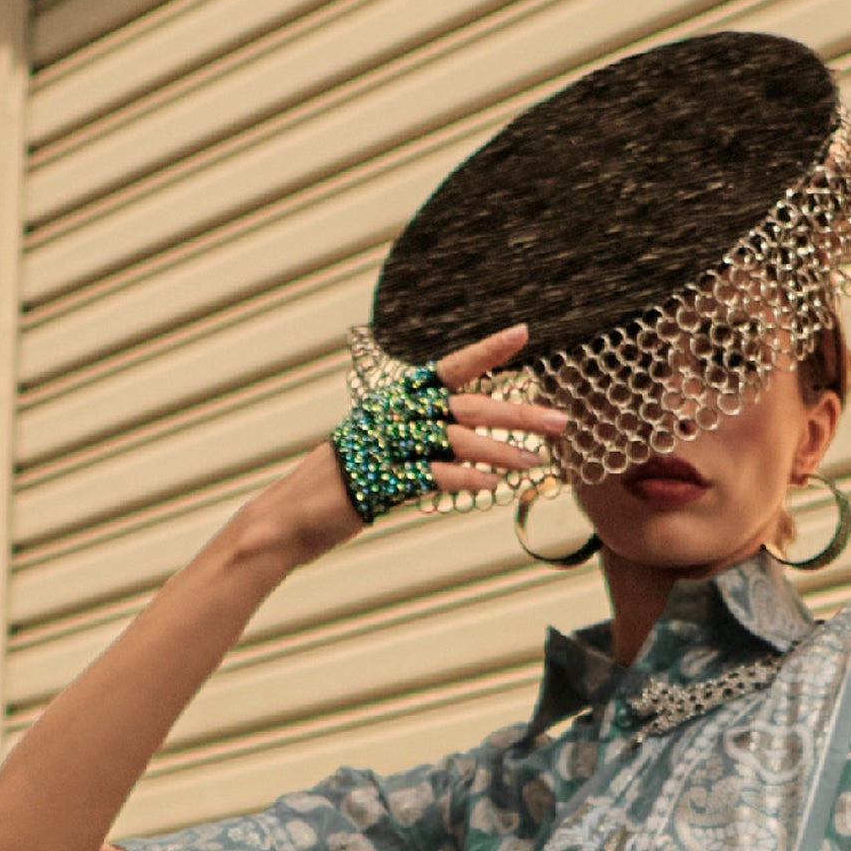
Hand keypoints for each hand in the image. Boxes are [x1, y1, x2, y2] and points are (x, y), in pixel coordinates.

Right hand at [264, 325, 570, 559]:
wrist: (291, 515)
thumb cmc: (340, 485)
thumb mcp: (385, 454)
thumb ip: (425, 448)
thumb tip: (473, 456)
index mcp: (396, 400)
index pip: (449, 368)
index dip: (487, 352)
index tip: (523, 335)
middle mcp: (394, 415)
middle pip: (467, 406)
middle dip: (518, 413)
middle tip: (559, 422)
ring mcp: (387, 447)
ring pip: (456, 440)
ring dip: (501, 451)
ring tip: (536, 461)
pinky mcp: (381, 482)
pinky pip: (431, 476)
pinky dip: (464, 478)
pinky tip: (493, 484)